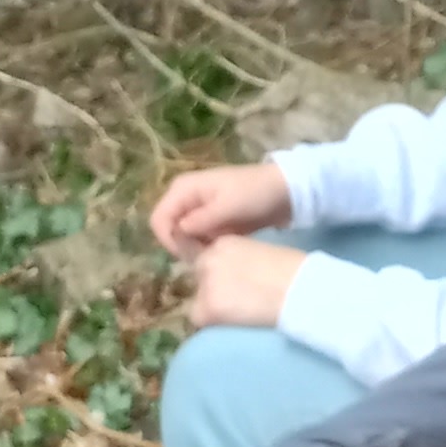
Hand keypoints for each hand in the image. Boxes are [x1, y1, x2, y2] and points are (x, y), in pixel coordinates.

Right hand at [152, 158, 292, 253]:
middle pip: (168, 229)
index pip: (159, 220)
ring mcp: (197, 210)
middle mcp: (185, 198)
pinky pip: (197, 239)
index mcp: (183, 188)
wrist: (285, 191)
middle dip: (182, 246)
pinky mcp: (210, 222)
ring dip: (194, 249)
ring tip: (216, 254)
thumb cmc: (256, 193)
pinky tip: (221, 252)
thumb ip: (201, 220)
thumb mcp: (229, 206)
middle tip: (205, 258)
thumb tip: (178, 232)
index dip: (170, 240)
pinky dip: (205, 247)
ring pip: (182, 237)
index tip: (190, 255)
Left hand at [185, 233, 305, 329]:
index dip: (217, 274)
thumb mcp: (261, 253)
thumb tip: (235, 277)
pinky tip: (235, 323)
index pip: (206, 259)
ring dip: (213, 307)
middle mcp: (209, 259)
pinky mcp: (208, 308)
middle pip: (199, 278)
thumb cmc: (295, 271)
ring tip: (240, 313)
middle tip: (237, 301)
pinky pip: (199, 320)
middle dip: (212, 289)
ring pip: (198, 300)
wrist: (301, 289)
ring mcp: (207, 283)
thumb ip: (240, 260)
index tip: (232, 285)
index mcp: (224, 242)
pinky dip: (212, 323)